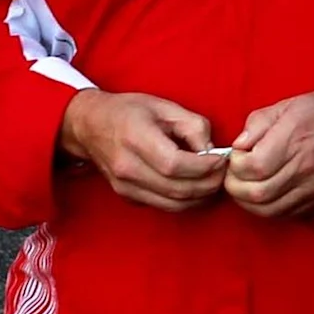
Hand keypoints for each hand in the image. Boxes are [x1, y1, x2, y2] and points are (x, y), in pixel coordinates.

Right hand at [59, 90, 225, 212]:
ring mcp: (125, 186)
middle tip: (223, 172)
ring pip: (173, 204)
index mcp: (135, 138)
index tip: (221, 159)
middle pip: (177, 189)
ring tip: (213, 181)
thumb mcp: (165, 107)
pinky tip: (194, 186)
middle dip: (209, 184)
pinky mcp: (127, 196)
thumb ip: (194, 127)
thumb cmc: (129, 111)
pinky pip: (164, 206)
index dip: (205, 167)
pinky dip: (185, 201)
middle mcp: (127, 167)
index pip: (175, 165)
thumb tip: (212, 152)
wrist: (89, 125)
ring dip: (201, 197)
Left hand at [224, 91, 313, 219]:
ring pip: (266, 209)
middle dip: (235, 185)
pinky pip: (283, 214)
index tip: (238, 154)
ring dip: (247, 200)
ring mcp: (311, 186)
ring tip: (245, 185)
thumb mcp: (288, 105)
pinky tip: (264, 194)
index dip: (235, 164)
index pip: (252, 166)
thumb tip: (238, 144)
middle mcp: (303, 166)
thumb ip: (258, 123)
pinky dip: (265, 208)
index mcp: (294, 138)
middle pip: (256, 192)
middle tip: (236, 173)